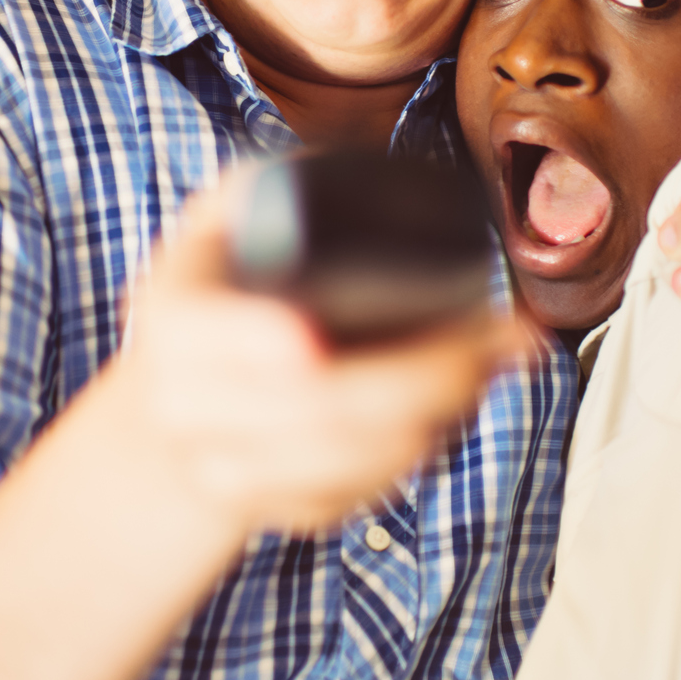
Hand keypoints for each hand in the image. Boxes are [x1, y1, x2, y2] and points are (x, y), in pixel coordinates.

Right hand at [0, 174, 525, 679]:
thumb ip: (272, 191)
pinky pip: (348, 499)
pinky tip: (457, 409)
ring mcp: (219, 467)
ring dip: (440, 416)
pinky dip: (412, 458)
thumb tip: (361, 168)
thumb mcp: (221, 219)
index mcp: (172, 316)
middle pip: (315, 407)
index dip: (257, 343)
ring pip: (345, 462)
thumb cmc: (220, 287)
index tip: (312, 338)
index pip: (208, 338)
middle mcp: (183, 404)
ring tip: (498, 363)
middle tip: (508, 333)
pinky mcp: (265, 510)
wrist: (174, 397)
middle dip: (427, 373)